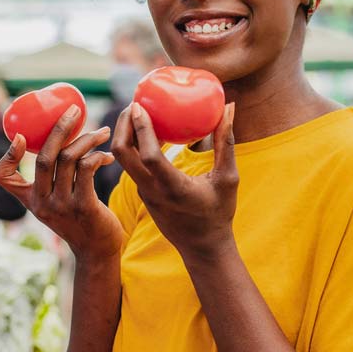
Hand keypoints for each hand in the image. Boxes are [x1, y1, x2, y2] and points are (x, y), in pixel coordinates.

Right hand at [0, 104, 124, 258]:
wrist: (97, 250)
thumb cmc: (78, 219)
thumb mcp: (55, 202)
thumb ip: (51, 180)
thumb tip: (59, 139)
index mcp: (30, 199)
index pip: (2, 176)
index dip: (7, 154)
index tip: (22, 137)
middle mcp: (41, 202)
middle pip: (44, 156)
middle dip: (60, 128)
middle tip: (75, 110)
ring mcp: (61, 205)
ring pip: (69, 159)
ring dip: (88, 139)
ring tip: (102, 132)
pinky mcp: (83, 207)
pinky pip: (87, 169)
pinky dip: (98, 156)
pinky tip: (107, 156)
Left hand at [112, 101, 237, 258]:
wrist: (203, 248)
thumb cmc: (219, 213)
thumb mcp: (228, 177)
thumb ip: (227, 142)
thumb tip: (229, 106)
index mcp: (172, 187)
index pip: (148, 155)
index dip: (141, 128)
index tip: (139, 105)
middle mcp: (152, 191)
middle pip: (122, 154)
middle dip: (123, 125)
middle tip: (134, 102)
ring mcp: (144, 194)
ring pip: (123, 160)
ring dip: (126, 135)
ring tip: (138, 112)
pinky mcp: (143, 194)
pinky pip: (132, 166)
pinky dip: (134, 146)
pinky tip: (147, 132)